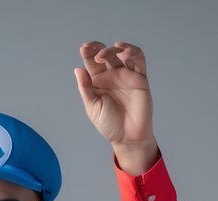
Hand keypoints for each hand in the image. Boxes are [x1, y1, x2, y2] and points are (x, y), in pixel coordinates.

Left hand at [75, 41, 156, 171]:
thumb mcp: (93, 107)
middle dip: (99, 48)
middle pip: (106, 54)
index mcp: (98, 82)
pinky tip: (124, 52)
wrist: (128, 136)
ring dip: (114, 49)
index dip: (88, 52)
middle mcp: (112, 75)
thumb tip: (77, 70)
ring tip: (107, 53)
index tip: (83, 48)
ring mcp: (126, 75)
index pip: (92, 62)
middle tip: (94, 52)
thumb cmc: (109, 124)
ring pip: (122, 53)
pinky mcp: (140, 77)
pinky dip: (132, 51)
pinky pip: (138, 59)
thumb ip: (86, 89)